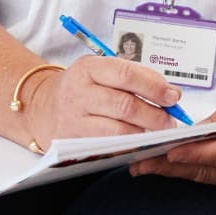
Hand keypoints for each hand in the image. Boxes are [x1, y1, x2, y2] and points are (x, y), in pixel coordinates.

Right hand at [28, 54, 181, 146]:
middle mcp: (78, 92)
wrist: (41, 106)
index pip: (127, 74)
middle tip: (170, 119)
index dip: (154, 86)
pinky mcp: (72, 142)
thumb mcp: (100, 71)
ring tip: (158, 131)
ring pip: (118, 129)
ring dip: (144, 131)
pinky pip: (107, 146)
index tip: (173, 96)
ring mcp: (73, 119)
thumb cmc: (82, 87)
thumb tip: (168, 92)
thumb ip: (132, 77)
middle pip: (125, 105)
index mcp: (88, 68)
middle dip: (155, 114)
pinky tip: (139, 141)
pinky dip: (128, 144)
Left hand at [129, 95, 215, 187]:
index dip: (195, 153)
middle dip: (170, 168)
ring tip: (143, 166)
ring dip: (172, 173)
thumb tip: (196, 129)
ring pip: (203, 178)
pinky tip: (165, 168)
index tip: (169, 152)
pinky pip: (209, 178)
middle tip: (139, 163)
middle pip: (205, 171)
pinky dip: (186, 173)